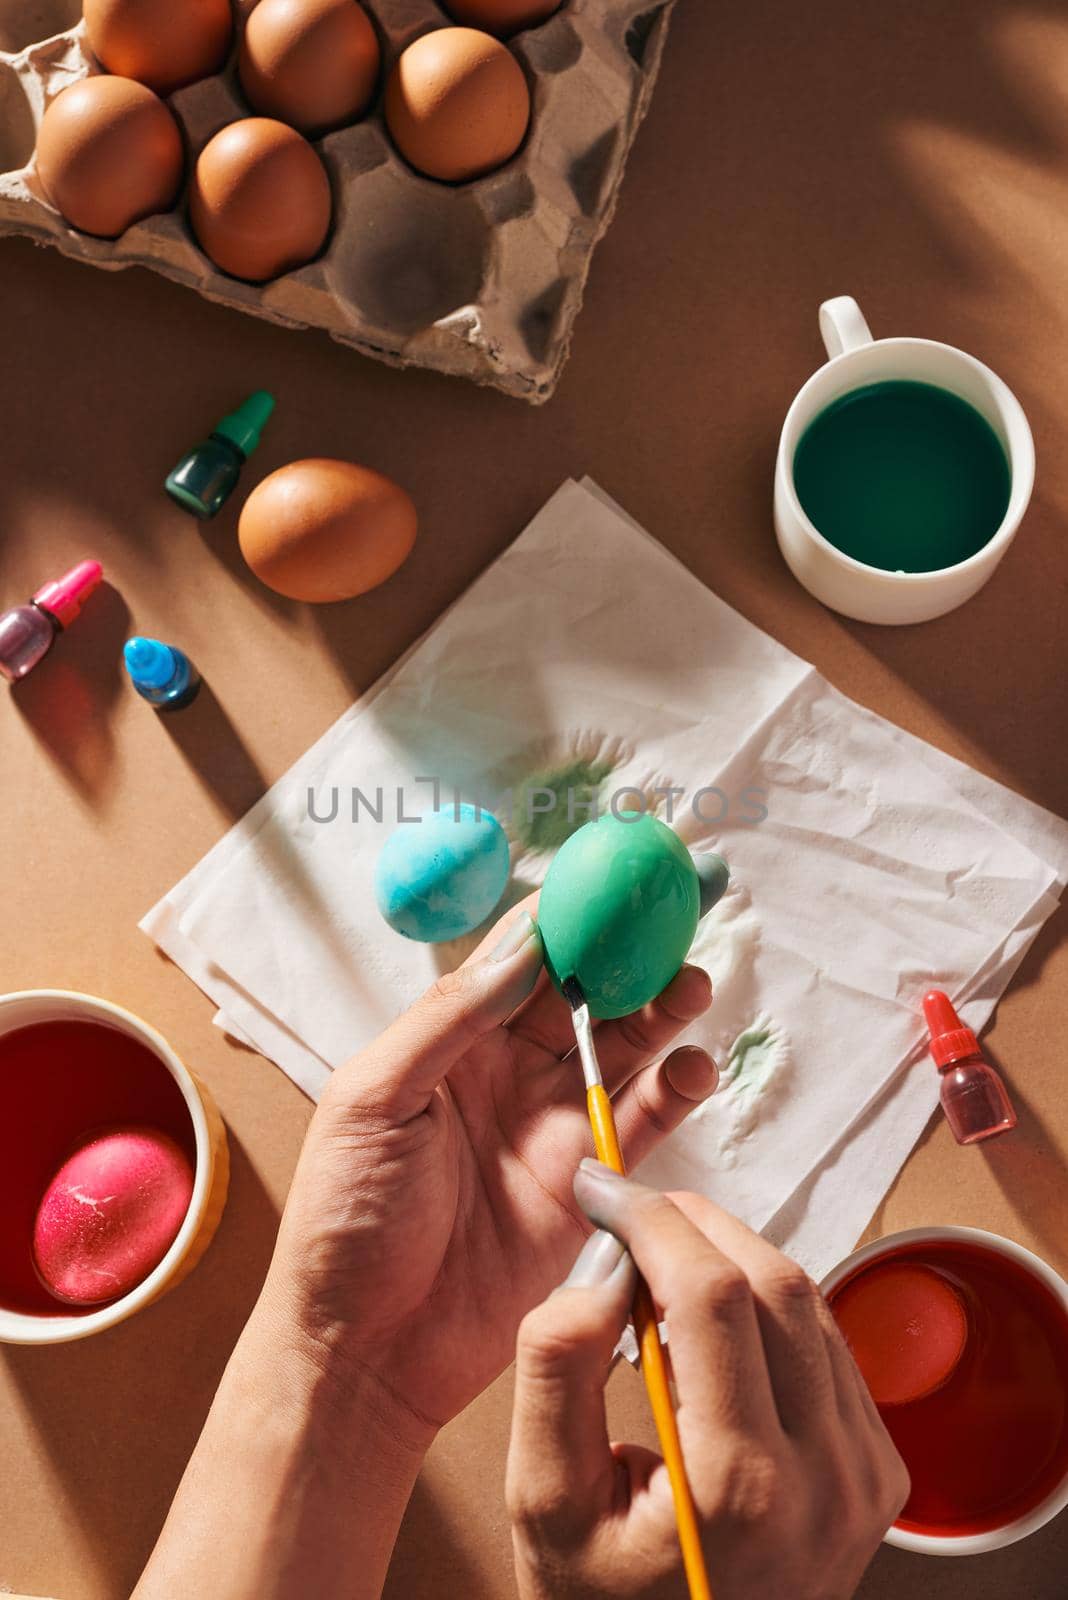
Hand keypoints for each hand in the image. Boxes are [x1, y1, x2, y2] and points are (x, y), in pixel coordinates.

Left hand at [259, 898, 718, 1448]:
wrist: (365, 1347)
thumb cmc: (343, 1220)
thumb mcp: (372, 1099)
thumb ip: (444, 1021)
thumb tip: (517, 949)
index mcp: (448, 1042)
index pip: (516, 957)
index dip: (564, 912)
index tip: (610, 872)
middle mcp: (505, 1073)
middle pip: (582, 993)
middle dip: (629, 951)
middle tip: (675, 916)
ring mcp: (550, 1127)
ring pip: (620, 1049)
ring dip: (659, 1012)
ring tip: (691, 984)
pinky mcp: (586, 1184)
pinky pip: (642, 1123)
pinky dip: (675, 1092)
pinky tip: (693, 1067)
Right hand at [506, 1162, 909, 1599]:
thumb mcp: (541, 1500)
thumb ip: (557, 1366)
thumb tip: (602, 1261)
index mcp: (741, 1490)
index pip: (714, 1297)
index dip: (653, 1220)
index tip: (602, 1189)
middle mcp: (826, 1479)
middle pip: (774, 1283)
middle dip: (694, 1223)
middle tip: (630, 1211)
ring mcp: (865, 1476)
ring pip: (810, 1301)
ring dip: (732, 1255)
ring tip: (658, 1261)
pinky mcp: (878, 1470)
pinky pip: (828, 1343)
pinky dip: (768, 1302)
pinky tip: (711, 1313)